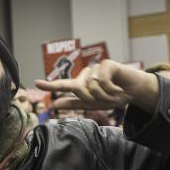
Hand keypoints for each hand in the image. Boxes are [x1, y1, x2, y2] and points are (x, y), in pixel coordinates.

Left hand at [35, 59, 159, 113]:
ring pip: (92, 86)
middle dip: (94, 99)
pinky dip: (111, 89)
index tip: (36, 83)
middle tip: (106, 100)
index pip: (63, 85)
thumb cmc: (112, 96)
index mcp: (80, 85)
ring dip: (104, 95)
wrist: (134, 92)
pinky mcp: (107, 64)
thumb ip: (74, 103)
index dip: (50, 85)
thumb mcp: (92, 104)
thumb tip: (54, 104)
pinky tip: (118, 88)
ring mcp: (96, 68)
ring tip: (114, 94)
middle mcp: (86, 75)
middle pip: (81, 90)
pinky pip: (103, 81)